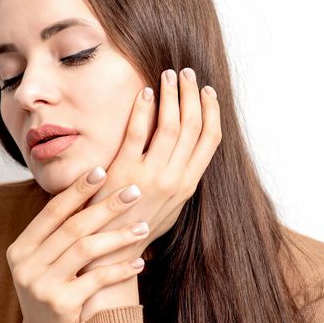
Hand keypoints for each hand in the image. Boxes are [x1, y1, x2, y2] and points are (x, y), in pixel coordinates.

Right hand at [7, 167, 149, 322]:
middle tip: (134, 192)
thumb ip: (64, 231)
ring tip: (144, 227)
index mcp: (22, 247)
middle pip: (74, 226)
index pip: (53, 211)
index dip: (78, 190)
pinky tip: (139, 262)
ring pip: (86, 249)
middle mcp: (26, 265)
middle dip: (107, 206)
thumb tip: (97, 189)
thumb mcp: (50, 257)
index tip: (101, 170)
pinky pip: (97, 279)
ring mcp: (41, 285)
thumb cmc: (56, 284)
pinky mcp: (61, 304)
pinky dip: (121, 268)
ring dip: (119, 236)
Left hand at [76, 67, 221, 320]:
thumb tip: (189, 155)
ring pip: (170, 125)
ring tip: (169, 75)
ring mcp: (151, 174)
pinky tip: (145, 92)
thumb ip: (182, 180)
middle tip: (187, 73)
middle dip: (192, 95)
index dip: (212, 112)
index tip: (208, 92)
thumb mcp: (172, 208)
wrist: (111, 249)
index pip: (210, 140)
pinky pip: (138, 132)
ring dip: (172, 96)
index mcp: (189, 184)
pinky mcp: (125, 170)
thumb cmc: (141, 227)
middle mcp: (175, 178)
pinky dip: (143, 109)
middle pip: (192, 127)